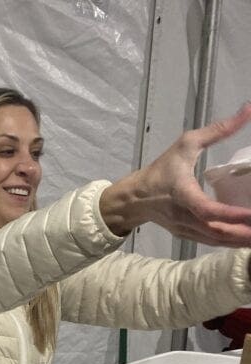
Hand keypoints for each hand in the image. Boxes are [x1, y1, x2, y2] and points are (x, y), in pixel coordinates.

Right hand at [100, 103, 250, 245]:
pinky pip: (210, 241)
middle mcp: (185, 217)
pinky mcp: (187, 235)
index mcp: (183, 195)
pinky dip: (228, 242)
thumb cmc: (161, 170)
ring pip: (215, 240)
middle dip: (241, 233)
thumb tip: (247, 110)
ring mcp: (185, 230)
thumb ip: (218, 130)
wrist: (135, 199)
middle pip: (216, 231)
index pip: (208, 210)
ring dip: (238, 241)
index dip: (230, 214)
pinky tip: (243, 239)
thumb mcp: (187, 144)